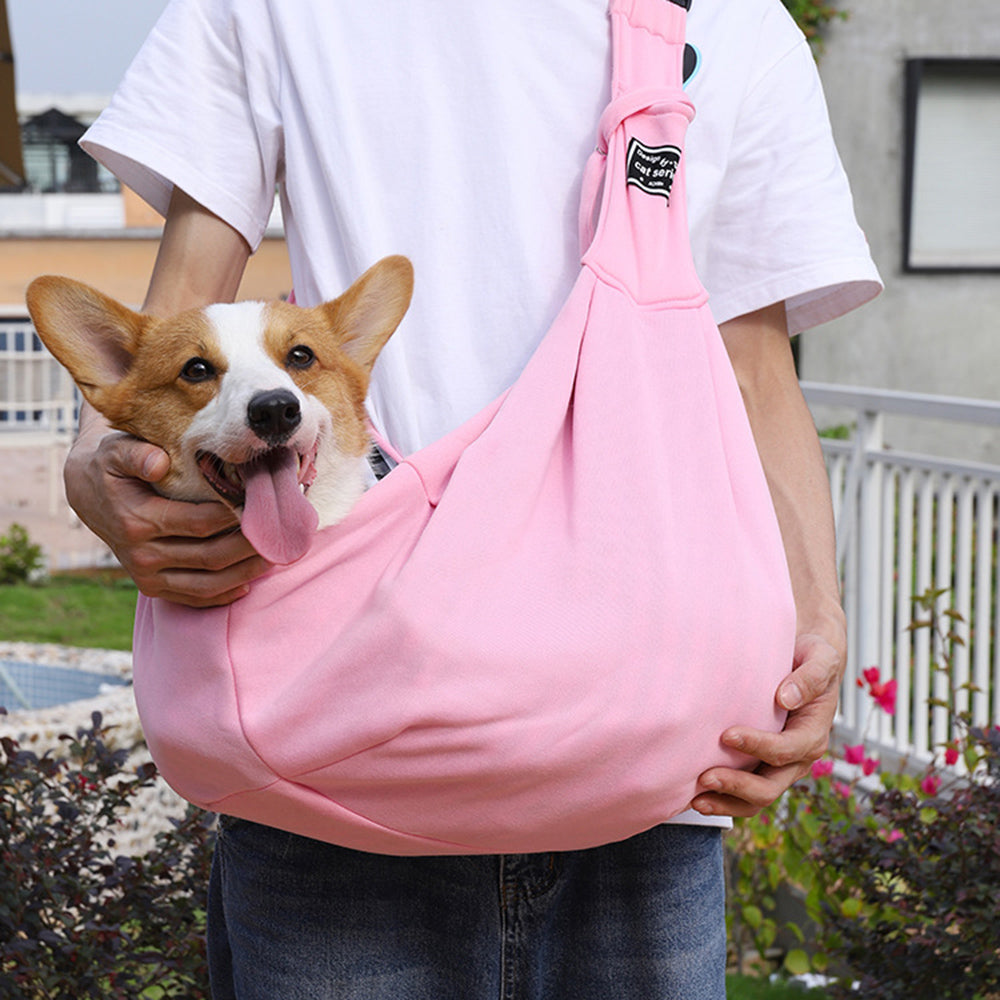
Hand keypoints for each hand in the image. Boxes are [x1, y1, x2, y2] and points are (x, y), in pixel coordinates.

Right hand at [65, 427, 270, 606]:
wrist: (89, 493)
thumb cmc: (113, 467)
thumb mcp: (115, 450)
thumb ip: (135, 453)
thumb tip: (159, 462)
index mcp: (136, 522)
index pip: (198, 524)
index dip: (233, 518)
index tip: (261, 507)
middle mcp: (142, 556)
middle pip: (209, 557)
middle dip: (248, 547)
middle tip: (278, 535)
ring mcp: (147, 576)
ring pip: (206, 584)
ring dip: (244, 574)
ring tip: (273, 558)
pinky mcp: (154, 588)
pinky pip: (193, 598)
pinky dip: (223, 594)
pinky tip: (249, 583)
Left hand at [690, 630, 843, 817]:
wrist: (806, 660)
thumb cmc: (811, 657)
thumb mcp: (820, 657)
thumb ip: (810, 677)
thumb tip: (786, 698)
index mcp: (813, 734)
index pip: (786, 749)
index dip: (758, 746)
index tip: (727, 735)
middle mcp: (798, 757)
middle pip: (770, 786)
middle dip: (737, 785)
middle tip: (705, 777)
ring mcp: (780, 766)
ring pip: (757, 798)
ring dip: (727, 801)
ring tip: (696, 799)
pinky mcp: (762, 765)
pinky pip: (745, 792)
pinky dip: (724, 798)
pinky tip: (697, 795)